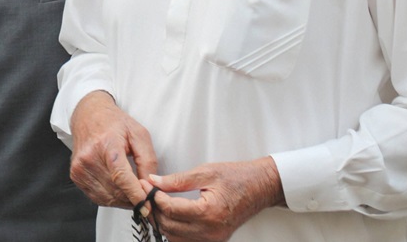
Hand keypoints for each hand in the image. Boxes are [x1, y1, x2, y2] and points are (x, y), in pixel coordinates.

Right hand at [68, 90, 157, 208]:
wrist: (88, 116)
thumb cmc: (115, 123)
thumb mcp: (139, 135)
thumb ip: (147, 161)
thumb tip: (149, 186)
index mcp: (107, 145)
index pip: (121, 177)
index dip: (135, 194)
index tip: (147, 206)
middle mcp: (89, 157)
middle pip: (115, 190)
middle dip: (133, 199)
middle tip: (145, 199)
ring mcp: (80, 168)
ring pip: (107, 197)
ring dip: (123, 201)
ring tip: (133, 194)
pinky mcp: (75, 176)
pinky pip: (97, 197)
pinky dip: (111, 198)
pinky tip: (119, 190)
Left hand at [145, 157, 284, 241]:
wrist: (260, 187)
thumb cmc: (237, 177)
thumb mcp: (205, 172)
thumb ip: (177, 180)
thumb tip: (153, 181)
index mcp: (209, 212)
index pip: (170, 209)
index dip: (153, 196)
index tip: (145, 185)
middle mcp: (211, 231)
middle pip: (169, 226)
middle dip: (154, 209)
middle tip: (146, 193)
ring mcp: (213, 239)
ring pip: (174, 237)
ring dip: (162, 221)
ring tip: (156, 203)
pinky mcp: (214, 240)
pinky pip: (186, 240)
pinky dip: (174, 230)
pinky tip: (170, 215)